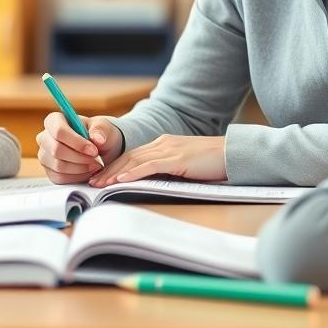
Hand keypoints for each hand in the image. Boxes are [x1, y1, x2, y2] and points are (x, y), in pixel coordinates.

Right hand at [36, 112, 123, 183]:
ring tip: (94, 164)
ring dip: (80, 168)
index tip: (93, 150)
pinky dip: (77, 177)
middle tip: (96, 158)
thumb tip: (97, 139)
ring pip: (58, 166)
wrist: (98, 149)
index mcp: (54, 120)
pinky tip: (87, 171)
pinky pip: (60, 178)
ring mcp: (45, 155)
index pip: (58, 130)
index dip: (76, 142)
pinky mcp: (49, 171)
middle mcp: (45, 137)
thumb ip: (101, 130)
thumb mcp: (103, 127)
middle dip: (80, 157)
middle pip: (56, 150)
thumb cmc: (97, 134)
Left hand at [88, 134, 227, 186]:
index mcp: (164, 145)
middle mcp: (163, 144)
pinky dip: (134, 173)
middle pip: (129, 156)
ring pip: (135, 160)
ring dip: (116, 173)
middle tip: (93, 182)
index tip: (102, 177)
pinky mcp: (177, 158)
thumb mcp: (185, 166)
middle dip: (109, 170)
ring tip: (101, 184)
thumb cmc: (213, 162)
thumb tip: (153, 184)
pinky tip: (122, 180)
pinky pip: (150, 166)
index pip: (133, 155)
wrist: (233, 153)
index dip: (115, 166)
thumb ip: (169, 170)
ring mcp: (170, 149)